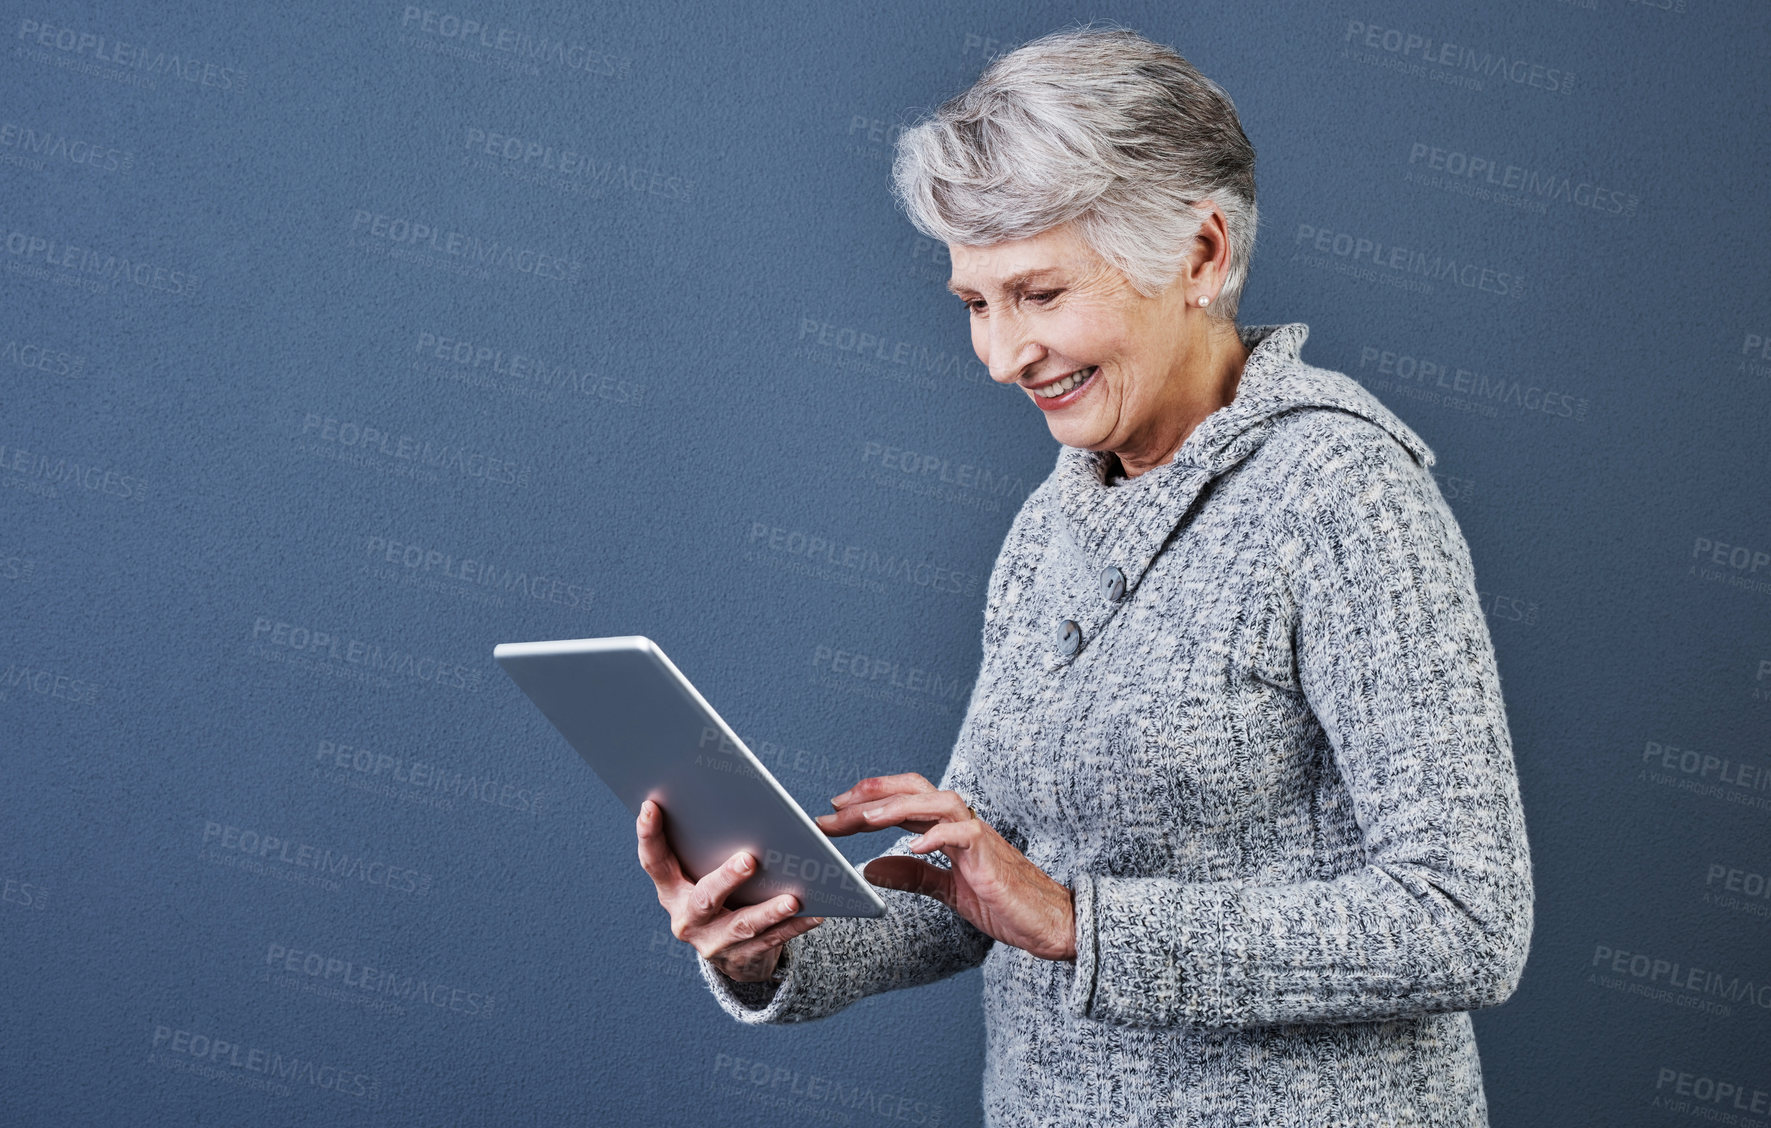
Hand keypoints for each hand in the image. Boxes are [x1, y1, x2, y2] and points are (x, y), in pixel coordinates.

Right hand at [636, 799, 824, 982]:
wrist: (730, 952)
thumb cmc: (718, 893)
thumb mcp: (702, 873)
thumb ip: (708, 848)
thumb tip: (739, 806)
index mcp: (671, 890)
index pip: (654, 862)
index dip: (649, 835)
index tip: (651, 805)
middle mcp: (686, 919)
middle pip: (704, 899)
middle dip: (726, 880)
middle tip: (749, 860)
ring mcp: (712, 943)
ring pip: (741, 926)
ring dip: (768, 912)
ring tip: (792, 898)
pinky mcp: (741, 959)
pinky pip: (771, 941)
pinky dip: (793, 927)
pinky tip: (814, 913)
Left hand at [816, 773, 1075, 961]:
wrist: (1050, 923)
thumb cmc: (1006, 903)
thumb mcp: (948, 890)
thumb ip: (913, 874)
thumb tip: (870, 867)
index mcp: (949, 829)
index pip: (904, 800)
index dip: (869, 800)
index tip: (833, 811)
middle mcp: (962, 823)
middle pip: (913, 790)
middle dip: (871, 796)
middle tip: (832, 808)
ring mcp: (978, 835)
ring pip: (936, 801)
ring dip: (897, 806)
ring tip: (863, 819)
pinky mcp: (991, 855)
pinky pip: (963, 833)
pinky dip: (937, 834)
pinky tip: (912, 844)